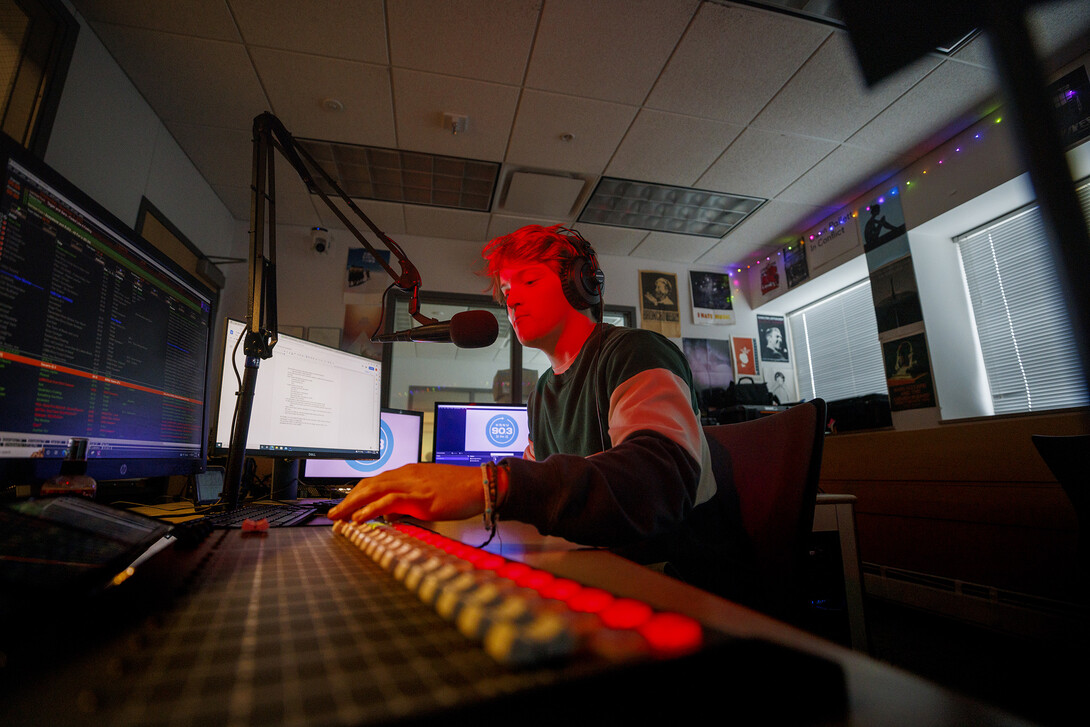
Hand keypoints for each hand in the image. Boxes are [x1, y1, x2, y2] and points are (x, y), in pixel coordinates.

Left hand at [327, 463, 483, 522]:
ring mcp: (413, 485)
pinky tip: (360, 518)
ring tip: (338, 517)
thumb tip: (394, 514)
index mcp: (409, 473)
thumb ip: (411, 501)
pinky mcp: (420, 497)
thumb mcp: (430, 493)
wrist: (481, 485)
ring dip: (353, 505)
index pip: (375, 481)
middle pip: (369, 484)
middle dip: (348, 499)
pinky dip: (371, 509)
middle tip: (333, 514)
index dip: (357, 494)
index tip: (345, 506)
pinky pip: (389, 501)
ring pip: (374, 491)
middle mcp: (407, 475)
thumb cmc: (461, 490)